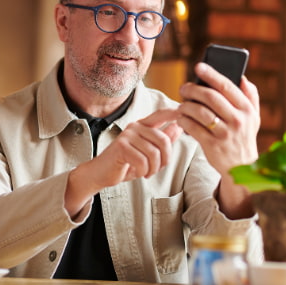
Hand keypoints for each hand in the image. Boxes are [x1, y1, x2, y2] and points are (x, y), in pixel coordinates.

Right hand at [65, 109, 181, 216]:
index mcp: (142, 126)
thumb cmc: (125, 163)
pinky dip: (143, 171)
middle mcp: (135, 127)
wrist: (102, 173)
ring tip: (147, 172)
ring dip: (153, 168)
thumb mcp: (147, 152)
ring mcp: (127, 135)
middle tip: (158, 169)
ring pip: (153, 153)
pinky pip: (142, 161)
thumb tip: (179, 127)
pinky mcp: (121, 147)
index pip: (160, 114)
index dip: (172, 112)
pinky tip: (139, 173)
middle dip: (165, 159)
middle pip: (163, 140)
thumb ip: (162, 140)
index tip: (183, 111)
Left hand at [177, 62, 260, 174]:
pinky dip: (184, 120)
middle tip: (183, 88)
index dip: (211, 74)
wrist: (242, 166)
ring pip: (199, 112)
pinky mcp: (212, 145)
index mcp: (247, 109)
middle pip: (210, 97)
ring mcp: (225, 133)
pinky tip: (182, 118)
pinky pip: (192, 127)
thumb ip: (250, 97)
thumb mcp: (254, 118)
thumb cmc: (244, 137)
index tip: (198, 66)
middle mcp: (238, 120)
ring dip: (186, 105)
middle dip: (193, 89)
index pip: (227, 86)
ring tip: (182, 105)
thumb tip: (242, 77)